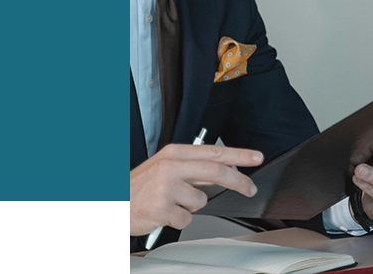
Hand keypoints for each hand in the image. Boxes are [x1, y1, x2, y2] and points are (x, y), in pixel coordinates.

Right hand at [129, 143, 262, 235]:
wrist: (116, 204)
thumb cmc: (140, 186)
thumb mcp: (165, 167)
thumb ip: (192, 166)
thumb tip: (221, 169)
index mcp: (174, 153)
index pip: (213, 152)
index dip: (239, 154)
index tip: (256, 157)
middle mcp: (171, 167)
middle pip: (216, 172)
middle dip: (238, 181)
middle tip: (250, 188)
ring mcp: (166, 188)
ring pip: (201, 200)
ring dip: (191, 205)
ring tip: (171, 202)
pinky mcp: (162, 209)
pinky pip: (186, 218)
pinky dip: (178, 219)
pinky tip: (164, 213)